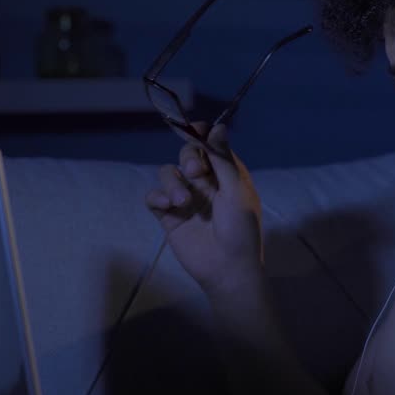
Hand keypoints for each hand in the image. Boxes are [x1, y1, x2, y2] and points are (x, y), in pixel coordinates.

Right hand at [145, 122, 263, 294]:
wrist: (227, 269)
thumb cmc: (240, 228)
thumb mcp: (236, 190)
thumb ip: (223, 159)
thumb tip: (217, 126)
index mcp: (226, 175)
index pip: (210, 145)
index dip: (200, 135)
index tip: (193, 131)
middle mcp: (205, 183)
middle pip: (187, 154)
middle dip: (189, 157)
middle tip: (196, 172)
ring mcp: (185, 199)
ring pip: (168, 173)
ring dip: (173, 182)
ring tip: (182, 202)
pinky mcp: (168, 216)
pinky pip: (154, 197)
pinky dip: (157, 197)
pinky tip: (168, 206)